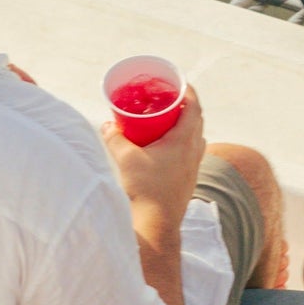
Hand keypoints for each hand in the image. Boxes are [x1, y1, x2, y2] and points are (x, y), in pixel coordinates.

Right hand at [103, 86, 207, 223]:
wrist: (158, 222)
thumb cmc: (146, 189)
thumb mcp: (126, 159)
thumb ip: (115, 138)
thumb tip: (107, 125)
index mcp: (184, 141)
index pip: (195, 107)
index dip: (189, 92)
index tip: (179, 82)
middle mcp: (194, 151)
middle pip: (196, 120)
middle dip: (184, 106)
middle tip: (167, 99)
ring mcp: (194, 165)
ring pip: (194, 136)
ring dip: (184, 124)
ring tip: (166, 120)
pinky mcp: (189, 176)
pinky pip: (190, 150)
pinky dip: (182, 141)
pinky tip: (166, 145)